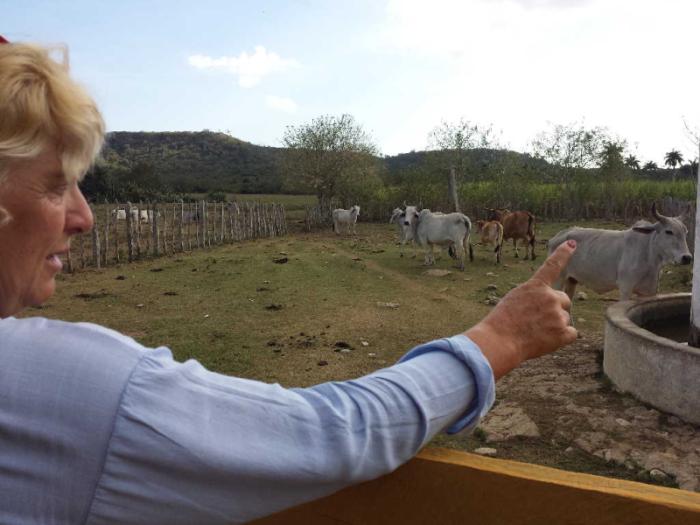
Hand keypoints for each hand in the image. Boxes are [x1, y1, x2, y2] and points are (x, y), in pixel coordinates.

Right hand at [465, 240, 577, 378]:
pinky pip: (571, 334)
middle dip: (555, 309)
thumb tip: (552, 307)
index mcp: (535, 286)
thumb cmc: (501, 322)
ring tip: (534, 333)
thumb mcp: (515, 300)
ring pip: (564, 319)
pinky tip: (545, 341)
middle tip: (537, 320)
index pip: (552, 266)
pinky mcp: (563, 332)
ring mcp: (558, 314)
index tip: (572, 243)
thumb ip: (534, 298)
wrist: (499, 341)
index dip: (563, 254)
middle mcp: (550, 297)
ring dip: (554, 326)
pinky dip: (561, 339)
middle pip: (563, 300)